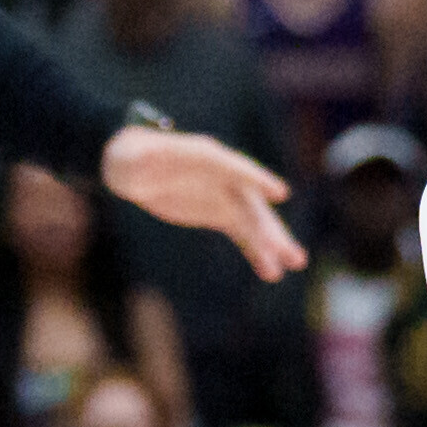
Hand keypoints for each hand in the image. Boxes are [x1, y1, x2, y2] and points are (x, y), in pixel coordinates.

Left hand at [105, 123, 303, 279]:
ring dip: (273, 244)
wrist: (136, 165)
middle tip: (289, 250)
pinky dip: (257, 251)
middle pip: (252, 203)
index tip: (278, 193)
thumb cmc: (133, 155)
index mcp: (206, 156)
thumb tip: (141, 160)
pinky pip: (243, 233)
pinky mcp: (220, 213)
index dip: (255, 179)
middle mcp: (224, 176)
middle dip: (270, 227)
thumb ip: (141, 159)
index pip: (234, 167)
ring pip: (254, 222)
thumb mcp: (132, 155)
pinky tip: (270, 271)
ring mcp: (225, 196)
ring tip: (293, 263)